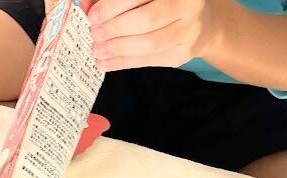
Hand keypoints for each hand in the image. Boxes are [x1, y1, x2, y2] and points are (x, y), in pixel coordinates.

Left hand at [88, 0, 214, 70]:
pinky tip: (106, 62)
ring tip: (97, 50)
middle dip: (115, 29)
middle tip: (94, 34)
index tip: (93, 15)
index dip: (114, 6)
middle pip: (146, 20)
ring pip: (149, 44)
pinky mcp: (182, 53)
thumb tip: (87, 5)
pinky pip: (150, 60)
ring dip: (118, 49)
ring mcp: (189, 31)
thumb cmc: (163, 2)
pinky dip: (124, 62)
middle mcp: (188, 6)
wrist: (199, 21)